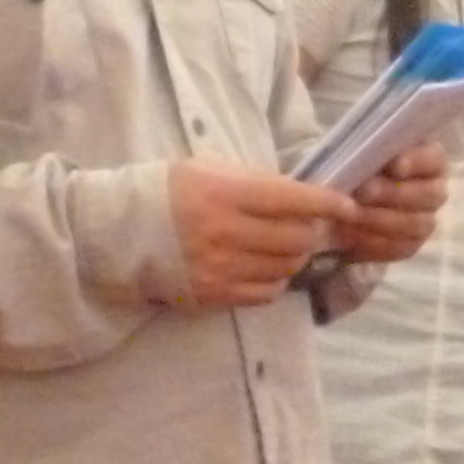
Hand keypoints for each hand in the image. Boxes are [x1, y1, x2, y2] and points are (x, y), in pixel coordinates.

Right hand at [170, 159, 350, 307]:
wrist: (117, 232)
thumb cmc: (168, 192)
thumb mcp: (209, 170)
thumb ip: (256, 181)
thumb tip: (304, 194)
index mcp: (226, 193)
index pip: (294, 200)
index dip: (328, 203)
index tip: (346, 205)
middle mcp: (226, 232)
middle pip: (298, 238)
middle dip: (312, 232)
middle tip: (310, 226)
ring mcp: (221, 267)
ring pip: (287, 266)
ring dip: (296, 256)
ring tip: (285, 245)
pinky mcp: (214, 294)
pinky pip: (267, 291)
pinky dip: (275, 279)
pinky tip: (265, 266)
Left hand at [326, 144, 449, 268]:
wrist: (338, 199)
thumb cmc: (352, 165)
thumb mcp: (357, 149)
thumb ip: (369, 150)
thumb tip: (366, 156)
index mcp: (429, 159)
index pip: (434, 159)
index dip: (417, 162)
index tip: (395, 167)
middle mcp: (434, 190)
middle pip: (429, 195)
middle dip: (394, 194)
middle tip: (363, 192)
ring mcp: (426, 220)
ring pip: (416, 224)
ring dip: (381, 220)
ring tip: (350, 215)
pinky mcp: (411, 244)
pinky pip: (401, 248)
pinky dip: (375, 244)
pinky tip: (350, 235)